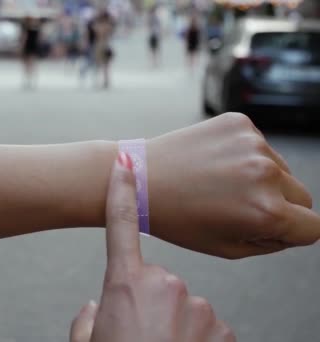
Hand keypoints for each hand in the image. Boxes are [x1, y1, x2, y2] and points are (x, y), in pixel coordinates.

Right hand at [70, 155, 234, 341]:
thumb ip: (89, 320)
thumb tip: (96, 307)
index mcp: (125, 284)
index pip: (120, 227)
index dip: (121, 193)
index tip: (124, 163)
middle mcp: (165, 285)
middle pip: (158, 282)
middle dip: (151, 304)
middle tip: (140, 335)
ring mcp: (199, 307)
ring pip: (185, 307)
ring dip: (176, 326)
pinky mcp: (224, 330)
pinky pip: (207, 328)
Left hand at [147, 112, 319, 258]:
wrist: (140, 178)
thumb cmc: (177, 219)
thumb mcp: (227, 247)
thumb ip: (272, 241)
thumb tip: (298, 225)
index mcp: (266, 212)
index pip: (313, 227)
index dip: (292, 232)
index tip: (271, 229)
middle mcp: (265, 173)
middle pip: (303, 196)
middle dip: (281, 205)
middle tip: (239, 208)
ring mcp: (253, 143)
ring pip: (281, 169)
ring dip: (262, 179)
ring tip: (219, 185)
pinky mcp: (240, 123)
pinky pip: (260, 146)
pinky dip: (244, 156)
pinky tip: (214, 164)